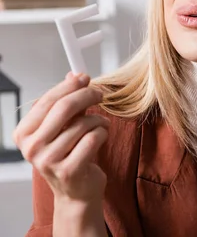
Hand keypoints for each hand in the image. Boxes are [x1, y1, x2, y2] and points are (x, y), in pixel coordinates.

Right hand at [13, 72, 108, 208]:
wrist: (76, 191)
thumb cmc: (70, 155)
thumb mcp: (63, 127)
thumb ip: (67, 102)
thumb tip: (74, 74)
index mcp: (24, 134)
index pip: (47, 100)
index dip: (69, 86)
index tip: (84, 78)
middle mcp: (31, 148)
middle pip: (64, 108)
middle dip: (87, 95)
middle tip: (100, 93)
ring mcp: (48, 161)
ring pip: (83, 123)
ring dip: (99, 120)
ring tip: (101, 125)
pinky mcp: (69, 170)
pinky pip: (94, 138)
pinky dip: (103, 133)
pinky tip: (101, 137)